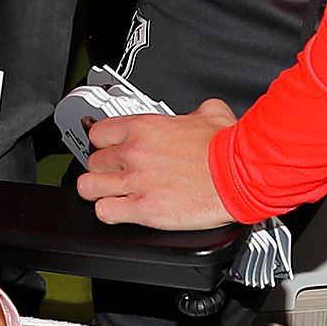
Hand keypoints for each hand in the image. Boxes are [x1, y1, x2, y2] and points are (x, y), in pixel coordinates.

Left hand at [78, 99, 239, 229]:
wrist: (238, 174)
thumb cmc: (227, 149)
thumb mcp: (211, 113)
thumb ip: (195, 112)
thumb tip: (198, 114)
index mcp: (145, 128)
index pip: (99, 132)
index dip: (104, 143)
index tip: (110, 149)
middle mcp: (134, 152)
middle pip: (93, 161)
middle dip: (103, 169)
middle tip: (116, 175)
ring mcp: (135, 181)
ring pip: (88, 186)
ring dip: (98, 192)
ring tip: (111, 195)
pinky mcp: (143, 208)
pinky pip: (104, 212)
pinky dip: (109, 213)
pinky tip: (120, 211)